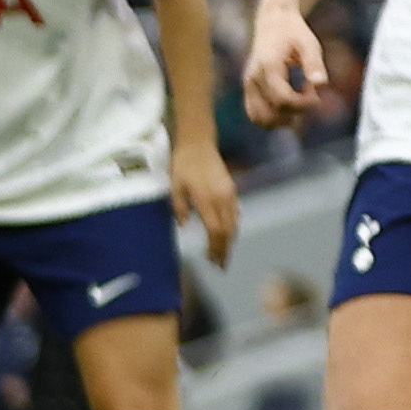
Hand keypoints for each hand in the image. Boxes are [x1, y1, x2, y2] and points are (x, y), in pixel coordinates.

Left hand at [168, 141, 240, 262]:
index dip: (215, 247)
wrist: (198, 144)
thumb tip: (184, 226)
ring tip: (223, 253)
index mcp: (208, 199)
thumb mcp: (175, 186)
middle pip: (229, 230)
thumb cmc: (183, 165)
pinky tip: (226, 234)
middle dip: (225, 249)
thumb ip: (180, 207)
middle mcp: (223, 198)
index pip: (216, 230)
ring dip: (230, 240)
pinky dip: (232, 227)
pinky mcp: (232, 190)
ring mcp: (230, 194)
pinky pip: (235, 213)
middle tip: (220, 265)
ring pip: (234, 223)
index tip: (212, 261)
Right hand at [240, 1, 333, 130]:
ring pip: (259, 118)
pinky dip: (273, 117)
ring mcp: (248, 84)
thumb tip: (321, 85)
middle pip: (270, 114)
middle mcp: (254, 78)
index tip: (316, 92)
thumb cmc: (294, 33)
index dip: (303, 104)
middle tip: (308, 96)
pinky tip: (290, 104)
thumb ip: (314, 64)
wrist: (273, 22)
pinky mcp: (249, 88)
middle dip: (294, 113)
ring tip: (299, 103)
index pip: (283, 100)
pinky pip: (255, 113)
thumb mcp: (309, 44)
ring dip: (282, 120)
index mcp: (268, 67)